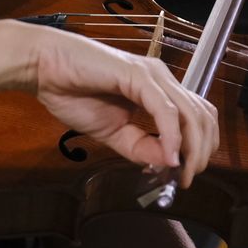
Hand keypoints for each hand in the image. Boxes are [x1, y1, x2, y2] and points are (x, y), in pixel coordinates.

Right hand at [29, 31, 217, 187]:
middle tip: (187, 178)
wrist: (45, 69)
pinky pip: (164, 109)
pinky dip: (171, 136)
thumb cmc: (74, 93)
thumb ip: (140, 148)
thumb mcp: (113, 133)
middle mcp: (161, 79)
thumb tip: (167, 164)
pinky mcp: (138, 75)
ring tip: (180, 171)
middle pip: (203, 116)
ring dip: (192, 147)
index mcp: (158, 91)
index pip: (197, 118)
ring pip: (191, 113)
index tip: (185, 176)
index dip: (199, 149)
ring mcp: (152, 75)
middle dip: (201, 152)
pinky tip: (167, 156)